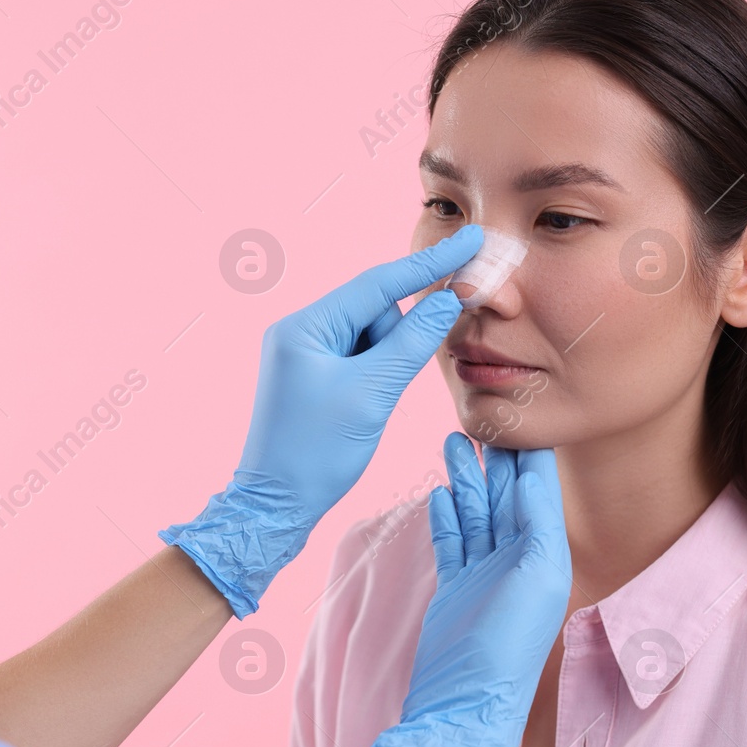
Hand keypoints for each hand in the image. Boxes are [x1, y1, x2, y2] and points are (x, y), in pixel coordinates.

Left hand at [160, 225, 483, 617]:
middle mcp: (300, 331)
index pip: (379, 283)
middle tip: (383, 388)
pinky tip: (367, 405)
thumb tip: (449, 300)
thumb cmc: (315, 454)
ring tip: (367, 407)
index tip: (470, 239)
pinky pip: (361, 358)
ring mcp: (305, 354)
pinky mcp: (314, 376)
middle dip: (398, 340)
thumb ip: (413, 342)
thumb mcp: (372, 395)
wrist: (275, 507)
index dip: (430, 264)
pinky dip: (378, 373)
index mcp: (304, 327)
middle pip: (376, 311)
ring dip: (387, 363)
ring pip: (373, 337)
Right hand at [343, 432, 572, 746]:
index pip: (537, 490)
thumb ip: (537, 522)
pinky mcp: (453, 590)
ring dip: (467, 477)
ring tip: (455, 440)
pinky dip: (447, 515)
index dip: (527, 452)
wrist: (462, 705)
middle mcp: (516, 563)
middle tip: (480, 416)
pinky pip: (452, 541)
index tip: (519, 412)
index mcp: (544, 555)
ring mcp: (482, 576)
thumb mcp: (537, 575)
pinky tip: (441, 491)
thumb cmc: (505, 647)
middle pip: (504, 496)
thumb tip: (532, 474)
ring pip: (475, 512)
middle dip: (494, 457)